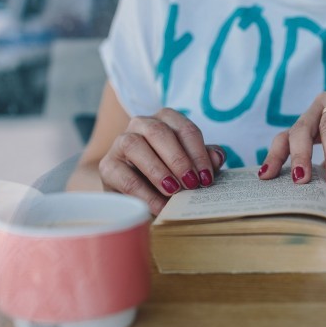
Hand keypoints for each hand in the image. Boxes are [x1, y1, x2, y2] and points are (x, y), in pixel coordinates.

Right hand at [99, 108, 224, 214]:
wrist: (138, 196)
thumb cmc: (170, 176)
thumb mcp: (191, 168)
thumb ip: (204, 160)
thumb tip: (218, 156)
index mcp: (165, 120)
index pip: (184, 128)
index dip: (198, 153)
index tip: (207, 177)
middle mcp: (141, 124)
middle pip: (159, 132)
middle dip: (178, 158)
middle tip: (192, 183)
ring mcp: (120, 142)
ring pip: (134, 145)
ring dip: (157, 169)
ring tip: (174, 191)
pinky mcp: (108, 166)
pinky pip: (123, 175)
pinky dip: (143, 192)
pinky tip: (158, 206)